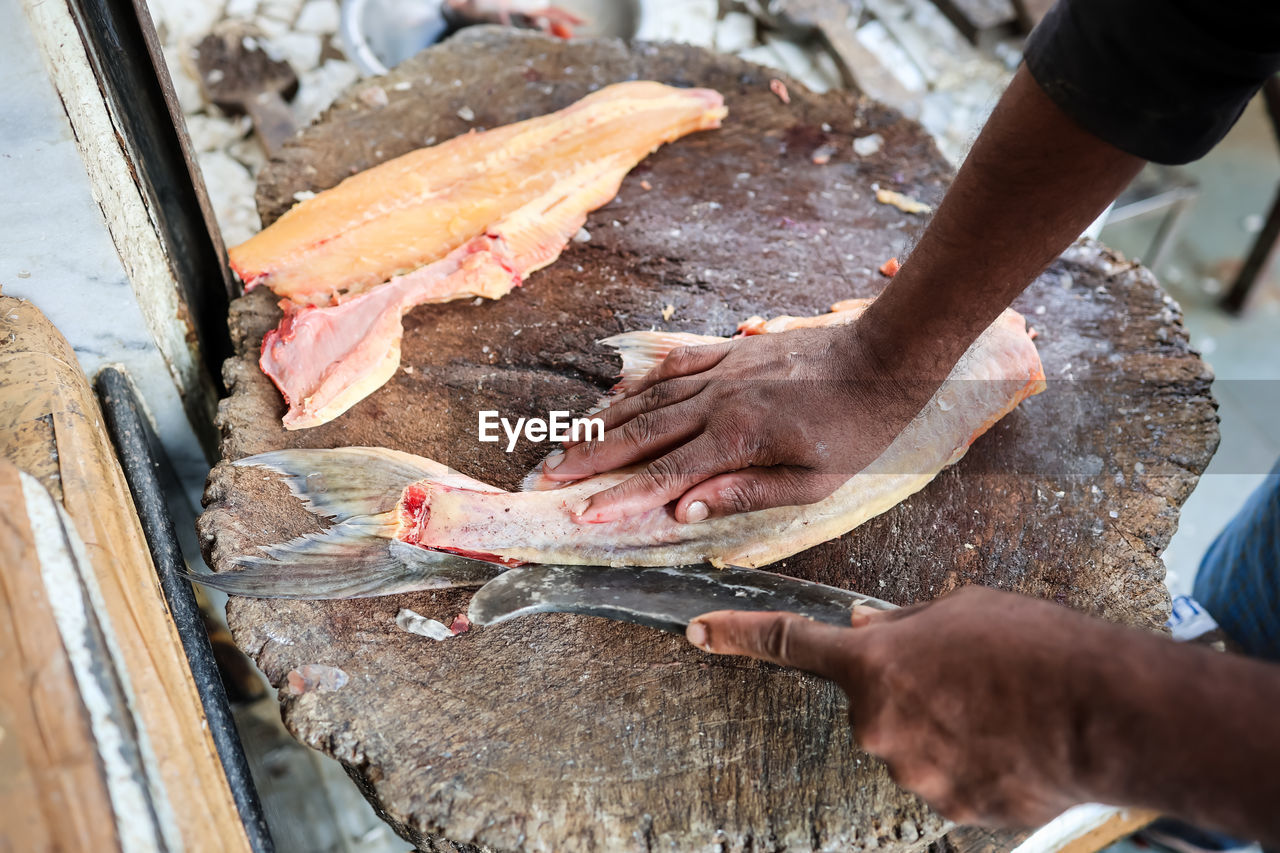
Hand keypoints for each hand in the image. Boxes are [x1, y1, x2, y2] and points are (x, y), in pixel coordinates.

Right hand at [543, 322, 938, 522]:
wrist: (886, 358)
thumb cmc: (858, 430)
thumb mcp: (813, 482)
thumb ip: (745, 493)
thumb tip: (685, 510)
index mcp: (738, 438)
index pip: (665, 475)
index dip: (620, 497)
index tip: (583, 513)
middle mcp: (719, 399)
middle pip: (641, 432)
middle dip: (590, 457)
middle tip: (549, 474)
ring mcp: (723, 369)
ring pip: (649, 396)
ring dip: (604, 420)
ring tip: (568, 441)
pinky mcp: (733, 350)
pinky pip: (675, 363)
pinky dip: (641, 381)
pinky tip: (618, 393)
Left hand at [685, 587, 1114, 825]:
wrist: (1107, 712)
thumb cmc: (1035, 646)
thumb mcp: (962, 610)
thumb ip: (904, 627)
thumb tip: (868, 627)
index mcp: (871, 665)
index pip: (787, 644)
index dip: (737, 634)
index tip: (698, 630)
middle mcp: (877, 727)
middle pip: (874, 705)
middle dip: (905, 690)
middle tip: (968, 675)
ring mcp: (912, 775)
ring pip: (912, 745)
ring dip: (943, 728)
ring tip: (1004, 709)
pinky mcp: (951, 810)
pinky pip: (948, 778)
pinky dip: (972, 762)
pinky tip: (1014, 744)